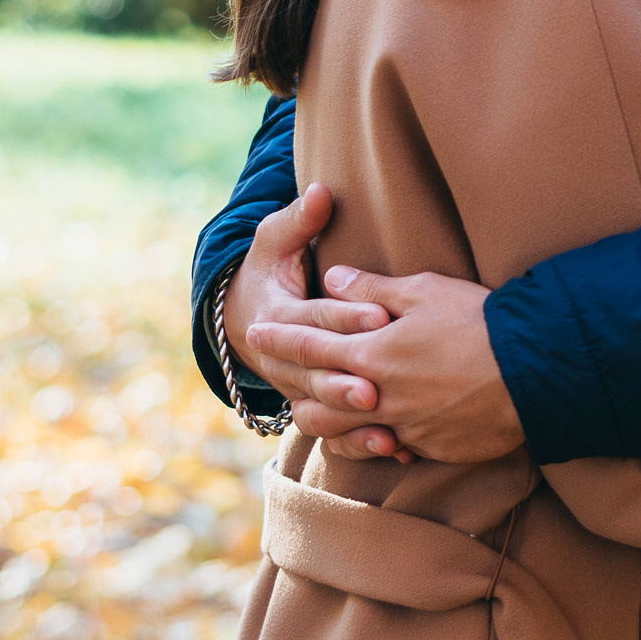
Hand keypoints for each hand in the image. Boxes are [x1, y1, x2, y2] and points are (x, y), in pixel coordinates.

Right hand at [223, 185, 403, 452]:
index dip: (346, 316)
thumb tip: (322, 190)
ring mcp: (296, 390)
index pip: (315, 317)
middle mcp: (282, 360)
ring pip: (323, 413)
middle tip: (378, 389)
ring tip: (389, 432)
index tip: (379, 316)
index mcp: (277, 316)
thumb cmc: (269, 273)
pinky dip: (364, 444)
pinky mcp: (313, 410)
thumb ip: (299, 219)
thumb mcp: (274, 242)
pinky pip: (335, 434)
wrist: (241, 324)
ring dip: (355, 425)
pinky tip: (398, 449)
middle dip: (347, 382)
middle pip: (318, 373)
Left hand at [247, 265, 524, 465]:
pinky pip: (393, 450)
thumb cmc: (479, 322)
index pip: (310, 347)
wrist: (535, 371)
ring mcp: (407, 429)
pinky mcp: (433, 447)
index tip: (256, 333)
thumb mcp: (423, 290)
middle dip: (298, 394)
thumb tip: (334, 278)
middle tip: (289, 382)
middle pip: (317, 406)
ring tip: (329, 411)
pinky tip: (384, 430)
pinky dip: (380, 441)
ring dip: (333, 425)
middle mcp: (381, 398)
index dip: (279, 338)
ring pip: (348, 438)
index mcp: (372, 355)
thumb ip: (371, 290)